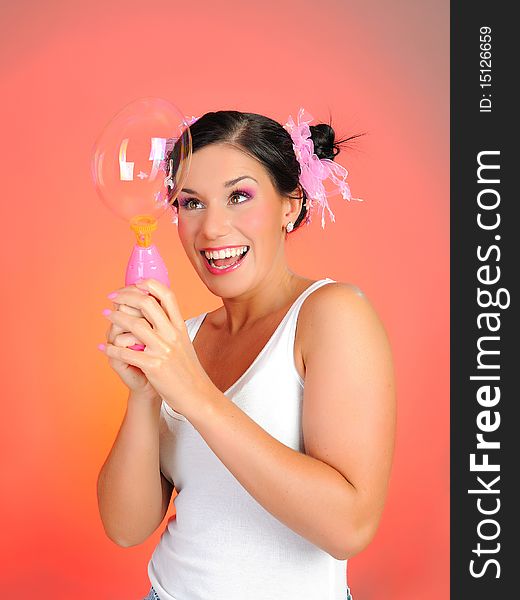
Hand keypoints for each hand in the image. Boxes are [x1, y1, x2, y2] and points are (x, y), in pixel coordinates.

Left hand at [100, 278, 214, 417]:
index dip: (149, 284)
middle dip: (126, 296)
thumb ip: (171, 327)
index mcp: (179, 326)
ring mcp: (163, 350)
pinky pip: (126, 353)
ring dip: (115, 317)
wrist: (196, 394)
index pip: (167, 295)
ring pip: (134, 324)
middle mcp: (172, 334)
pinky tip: (105, 347)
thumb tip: (156, 310)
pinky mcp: (153, 366)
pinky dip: (112, 349)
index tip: (135, 283)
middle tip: (113, 296)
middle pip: (147, 303)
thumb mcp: (183, 342)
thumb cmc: (187, 370)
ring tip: (106, 315)